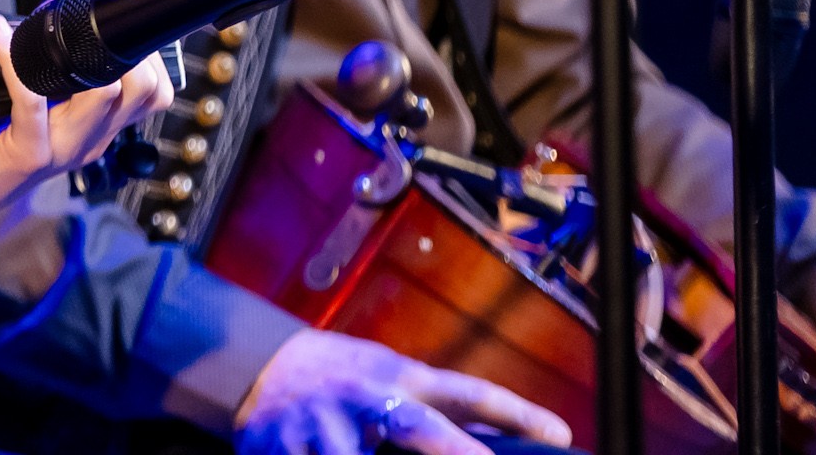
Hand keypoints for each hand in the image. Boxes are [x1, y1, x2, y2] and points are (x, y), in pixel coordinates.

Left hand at [0, 15, 176, 251]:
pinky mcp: (33, 151)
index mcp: (103, 130)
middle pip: (139, 91)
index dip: (151, 58)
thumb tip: (53, 8)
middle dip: (126, 51)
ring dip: (80, 53)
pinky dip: (11, 58)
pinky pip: (30, 97)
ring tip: (48, 23)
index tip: (124, 26)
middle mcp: (93, 141)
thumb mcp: (47, 112)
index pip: (155, 96)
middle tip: (95, 24)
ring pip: (102, 94)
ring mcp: (66, 149)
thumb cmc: (5, 140)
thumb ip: (61, 75)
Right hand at [237, 327, 570, 454]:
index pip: (467, 393)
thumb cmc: (340, 378)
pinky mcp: (285, 450)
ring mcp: (324, 427)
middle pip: (421, 428)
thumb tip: (496, 434)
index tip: (558, 435)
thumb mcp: (386, 375)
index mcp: (398, 377)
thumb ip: (431, 405)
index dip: (514, 412)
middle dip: (458, 451)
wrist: (256, 368)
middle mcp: (367, 399)